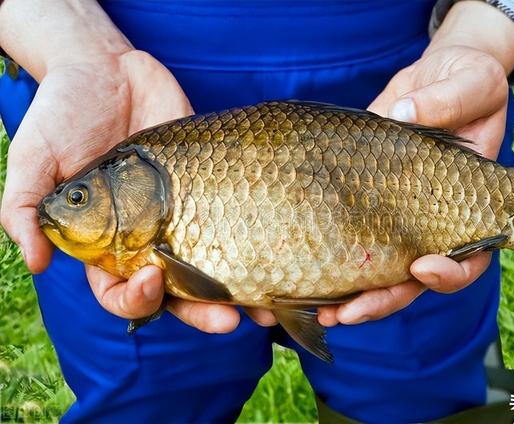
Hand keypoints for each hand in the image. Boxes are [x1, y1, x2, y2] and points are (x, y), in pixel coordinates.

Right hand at [0, 46, 249, 332]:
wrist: (106, 68)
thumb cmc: (62, 112)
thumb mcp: (33, 157)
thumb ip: (23, 207)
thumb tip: (34, 260)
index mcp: (105, 244)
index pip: (121, 291)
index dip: (136, 299)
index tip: (151, 279)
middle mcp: (149, 237)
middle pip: (178, 292)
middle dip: (202, 312)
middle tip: (228, 320)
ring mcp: (185, 213)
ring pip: (215, 266)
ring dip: (241, 292)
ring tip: (267, 307)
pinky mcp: (212, 187)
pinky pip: (237, 220)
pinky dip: (259, 242)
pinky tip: (281, 255)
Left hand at [317, 1, 513, 325]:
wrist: (436, 79)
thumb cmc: (468, 81)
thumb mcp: (470, 82)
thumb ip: (448, 101)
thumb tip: (405, 113)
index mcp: (467, 208)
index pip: (467, 257)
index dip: (449, 273)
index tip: (424, 268)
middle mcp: (427, 222)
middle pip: (409, 280)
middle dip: (379, 300)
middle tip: (346, 314)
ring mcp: (391, 215)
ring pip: (373, 268)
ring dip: (344, 293)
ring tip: (311, 308)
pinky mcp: (359, 198)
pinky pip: (342, 234)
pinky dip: (322, 256)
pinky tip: (293, 269)